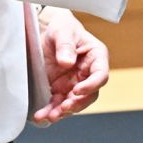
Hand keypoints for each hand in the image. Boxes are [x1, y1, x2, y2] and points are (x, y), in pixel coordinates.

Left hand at [32, 7, 108, 124]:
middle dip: (76, 104)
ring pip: (73, 104)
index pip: (100, 75)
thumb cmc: (61, 27)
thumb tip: (67, 63)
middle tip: (63, 108)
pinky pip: (57, 104)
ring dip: (62, 112)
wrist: (46, 31)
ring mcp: (74, 83)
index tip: (76, 90)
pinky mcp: (60, 90)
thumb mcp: (62, 30)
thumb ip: (65, 45)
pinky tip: (41, 115)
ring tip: (49, 116)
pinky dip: (50, 112)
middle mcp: (88, 73)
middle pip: (89, 95)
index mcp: (96, 57)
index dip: (91, 85)